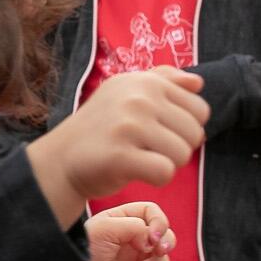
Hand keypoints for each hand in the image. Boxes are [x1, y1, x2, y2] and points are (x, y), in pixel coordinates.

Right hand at [25, 68, 207, 228]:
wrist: (60, 158)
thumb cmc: (101, 128)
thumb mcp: (125, 92)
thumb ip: (163, 81)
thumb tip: (199, 82)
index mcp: (144, 81)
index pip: (200, 109)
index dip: (182, 126)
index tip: (155, 129)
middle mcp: (137, 97)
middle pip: (194, 134)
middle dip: (176, 147)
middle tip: (144, 147)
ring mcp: (128, 125)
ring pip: (183, 154)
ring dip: (165, 163)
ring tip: (137, 157)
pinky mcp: (121, 155)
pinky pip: (166, 172)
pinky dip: (155, 179)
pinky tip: (135, 171)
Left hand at [51, 202, 174, 260]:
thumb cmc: (83, 251)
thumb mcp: (107, 228)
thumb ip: (136, 226)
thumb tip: (152, 241)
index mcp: (120, 221)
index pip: (151, 212)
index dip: (159, 222)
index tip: (152, 237)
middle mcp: (128, 241)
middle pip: (164, 236)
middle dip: (167, 243)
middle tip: (155, 251)